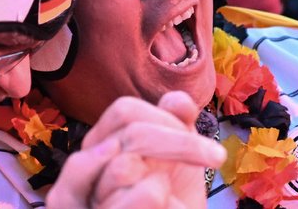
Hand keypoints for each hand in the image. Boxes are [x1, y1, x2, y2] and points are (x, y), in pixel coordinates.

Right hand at [46, 92, 225, 207]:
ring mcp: (84, 200)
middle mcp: (82, 172)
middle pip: (129, 133)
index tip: (196, 138)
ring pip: (124, 166)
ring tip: (170, 193)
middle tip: (215, 156)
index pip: (124, 111)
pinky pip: (142, 194)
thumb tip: (178, 99)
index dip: (164, 117)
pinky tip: (165, 206)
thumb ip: (174, 127)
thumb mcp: (175, 164)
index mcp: (97, 150)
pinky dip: (161, 197)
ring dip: (164, 174)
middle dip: (180, 141)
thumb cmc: (167, 206)